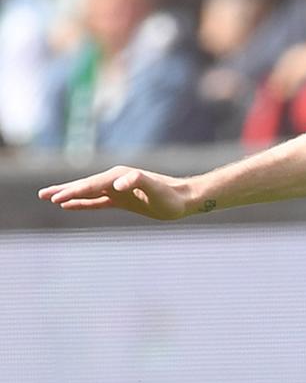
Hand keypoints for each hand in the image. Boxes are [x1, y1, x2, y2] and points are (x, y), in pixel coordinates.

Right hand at [38, 166, 192, 219]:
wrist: (185, 198)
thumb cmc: (171, 196)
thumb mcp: (156, 190)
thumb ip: (138, 182)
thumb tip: (118, 183)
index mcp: (119, 177)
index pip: (91, 185)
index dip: (73, 192)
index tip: (56, 199)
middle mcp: (115, 180)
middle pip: (84, 186)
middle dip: (64, 191)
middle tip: (42, 195)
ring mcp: (117, 190)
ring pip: (88, 193)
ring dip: (70, 195)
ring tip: (50, 198)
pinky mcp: (122, 200)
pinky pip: (98, 201)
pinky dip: (83, 203)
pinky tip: (71, 205)